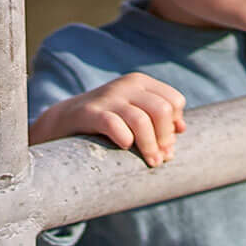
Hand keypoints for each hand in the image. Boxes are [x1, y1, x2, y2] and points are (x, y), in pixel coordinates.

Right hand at [30, 73, 187, 166]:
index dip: (175, 124)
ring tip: (152, 162)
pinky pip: (115, 125)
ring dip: (150, 146)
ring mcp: (108, 98)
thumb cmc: (105, 122)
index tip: (169, 144)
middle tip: (161, 158)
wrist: (63, 120)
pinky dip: (125, 139)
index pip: (174, 100)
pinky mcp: (91, 113)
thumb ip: (156, 119)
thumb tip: (182, 129)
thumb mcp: (132, 113)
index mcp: (140, 83)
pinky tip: (125, 148)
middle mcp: (126, 85)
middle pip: (162, 110)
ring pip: (142, 120)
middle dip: (165, 138)